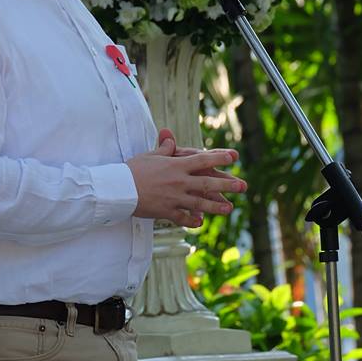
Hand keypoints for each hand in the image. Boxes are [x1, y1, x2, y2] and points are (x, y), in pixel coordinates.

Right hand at [126, 131, 245, 227]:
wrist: (119, 189)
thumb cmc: (132, 169)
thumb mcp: (149, 156)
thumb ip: (164, 149)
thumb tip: (170, 138)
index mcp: (176, 165)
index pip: (203, 160)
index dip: (219, 158)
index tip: (234, 157)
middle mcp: (179, 182)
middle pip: (208, 183)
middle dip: (227, 185)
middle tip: (242, 186)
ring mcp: (175, 198)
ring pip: (201, 203)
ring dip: (216, 206)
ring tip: (229, 208)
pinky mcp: (167, 212)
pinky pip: (184, 218)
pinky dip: (192, 221)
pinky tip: (200, 222)